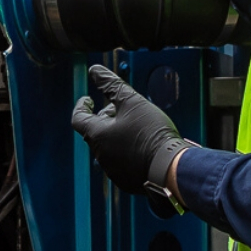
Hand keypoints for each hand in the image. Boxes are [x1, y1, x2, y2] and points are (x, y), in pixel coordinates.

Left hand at [70, 65, 194, 197]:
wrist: (171, 167)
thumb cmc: (151, 132)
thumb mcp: (132, 102)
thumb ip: (111, 85)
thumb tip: (95, 70)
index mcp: (97, 135)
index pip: (78, 118)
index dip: (81, 106)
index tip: (88, 99)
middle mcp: (100, 155)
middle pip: (95, 132)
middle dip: (105, 118)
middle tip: (122, 109)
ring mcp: (112, 170)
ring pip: (108, 147)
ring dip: (116, 135)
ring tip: (135, 126)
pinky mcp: (126, 181)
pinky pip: (121, 162)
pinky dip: (126, 151)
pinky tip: (142, 145)